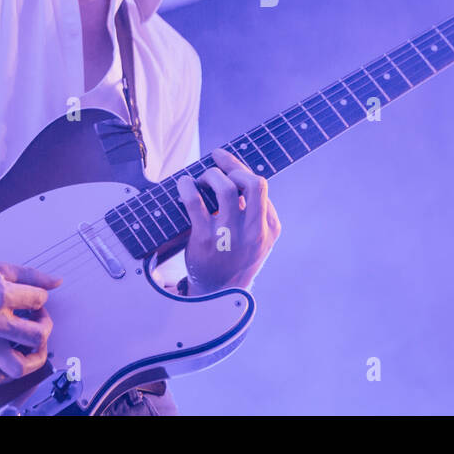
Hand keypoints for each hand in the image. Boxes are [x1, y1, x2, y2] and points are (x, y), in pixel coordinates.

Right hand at [0, 254, 61, 386]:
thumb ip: (29, 275)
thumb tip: (54, 281)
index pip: (39, 301)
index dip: (40, 297)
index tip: (33, 296)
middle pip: (37, 335)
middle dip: (45, 325)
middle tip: (38, 318)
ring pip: (19, 366)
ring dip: (33, 358)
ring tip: (32, 345)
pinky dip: (6, 374)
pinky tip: (11, 356)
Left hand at [175, 147, 280, 293]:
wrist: (217, 295)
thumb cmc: (235, 259)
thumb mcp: (257, 239)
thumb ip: (255, 212)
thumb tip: (235, 173)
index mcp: (269, 228)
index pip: (260, 185)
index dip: (239, 167)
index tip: (224, 159)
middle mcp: (254, 231)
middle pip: (253, 183)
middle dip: (232, 167)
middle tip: (215, 167)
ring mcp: (231, 235)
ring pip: (226, 189)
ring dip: (211, 176)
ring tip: (202, 179)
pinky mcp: (206, 240)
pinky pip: (195, 202)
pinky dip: (187, 187)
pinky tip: (184, 185)